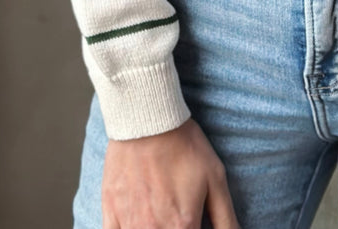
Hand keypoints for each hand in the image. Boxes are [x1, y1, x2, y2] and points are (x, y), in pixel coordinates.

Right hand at [101, 117, 239, 228]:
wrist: (147, 119)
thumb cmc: (183, 146)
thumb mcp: (215, 178)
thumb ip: (226, 220)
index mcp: (182, 226)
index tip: (193, 223)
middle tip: (177, 215)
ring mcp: (129, 224)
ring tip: (161, 215)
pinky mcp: (111, 214)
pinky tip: (139, 220)